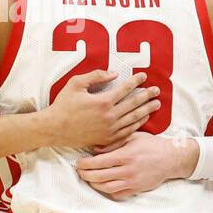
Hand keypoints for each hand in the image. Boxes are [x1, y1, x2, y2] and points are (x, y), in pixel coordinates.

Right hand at [41, 70, 159, 151]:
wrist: (54, 128)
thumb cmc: (63, 104)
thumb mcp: (76, 83)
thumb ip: (96, 76)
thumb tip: (114, 74)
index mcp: (103, 101)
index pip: (125, 89)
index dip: (136, 81)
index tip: (144, 77)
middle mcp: (109, 116)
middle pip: (134, 104)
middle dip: (147, 96)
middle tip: (157, 91)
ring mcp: (109, 129)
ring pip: (134, 119)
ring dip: (146, 110)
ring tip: (156, 104)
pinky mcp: (107, 139)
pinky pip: (127, 131)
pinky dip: (138, 125)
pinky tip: (143, 119)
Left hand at [75, 132, 197, 200]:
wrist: (171, 159)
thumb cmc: (151, 145)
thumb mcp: (133, 137)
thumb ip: (113, 143)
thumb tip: (95, 149)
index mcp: (126, 155)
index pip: (99, 162)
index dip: (86, 164)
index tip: (79, 163)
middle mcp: (128, 170)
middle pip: (100, 177)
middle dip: (86, 175)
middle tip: (80, 171)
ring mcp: (132, 182)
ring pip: (107, 188)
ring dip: (94, 184)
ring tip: (89, 179)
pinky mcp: (136, 189)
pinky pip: (118, 194)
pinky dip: (108, 191)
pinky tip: (104, 185)